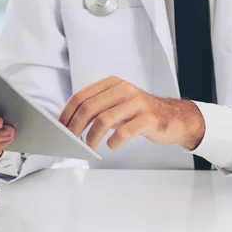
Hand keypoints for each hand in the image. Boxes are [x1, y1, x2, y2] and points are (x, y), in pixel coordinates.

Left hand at [58, 76, 204, 150]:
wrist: (172, 118)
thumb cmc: (139, 114)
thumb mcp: (117, 105)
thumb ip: (97, 109)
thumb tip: (70, 124)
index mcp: (112, 84)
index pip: (81, 96)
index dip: (67, 113)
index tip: (59, 128)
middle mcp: (124, 89)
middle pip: (89, 108)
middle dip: (75, 127)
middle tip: (70, 141)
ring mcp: (137, 103)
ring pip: (104, 120)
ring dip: (91, 137)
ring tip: (89, 147)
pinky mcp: (148, 118)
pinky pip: (125, 132)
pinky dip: (114, 142)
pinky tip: (111, 146)